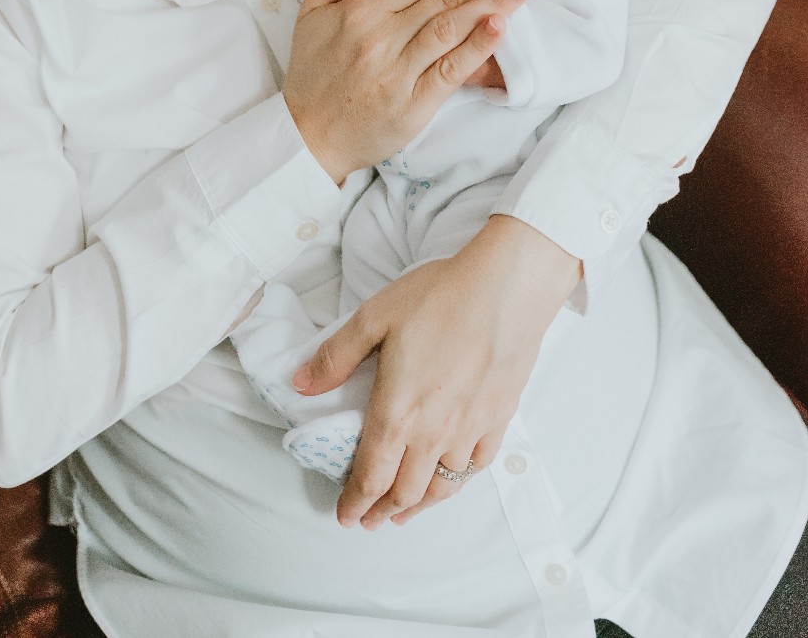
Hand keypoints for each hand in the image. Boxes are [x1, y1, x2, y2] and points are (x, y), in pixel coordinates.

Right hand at [284, 0, 546, 183]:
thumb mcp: (312, 12)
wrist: (307, 137)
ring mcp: (399, 72)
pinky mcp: (412, 105)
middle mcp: (382, 37)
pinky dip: (476, 48)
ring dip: (496, 2)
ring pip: (453, 27)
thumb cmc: (314, 73)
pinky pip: (450, 71)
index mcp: (363, 11)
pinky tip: (501, 27)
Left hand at [290, 214, 582, 528]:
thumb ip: (336, 356)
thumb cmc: (439, 296)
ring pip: (442, 487)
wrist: (506, 288)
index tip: (345, 516)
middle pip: (405, 491)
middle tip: (369, 521)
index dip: (355, 501)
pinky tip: (451, 478)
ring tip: (405, 511)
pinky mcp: (499, 418)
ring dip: (419, 504)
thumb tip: (301, 384)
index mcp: (399, 412)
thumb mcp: (374, 316)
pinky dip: (458, 482)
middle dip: (382, 511)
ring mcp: (471, 429)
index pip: (371, 475)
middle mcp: (435, 432)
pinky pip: (476, 466)